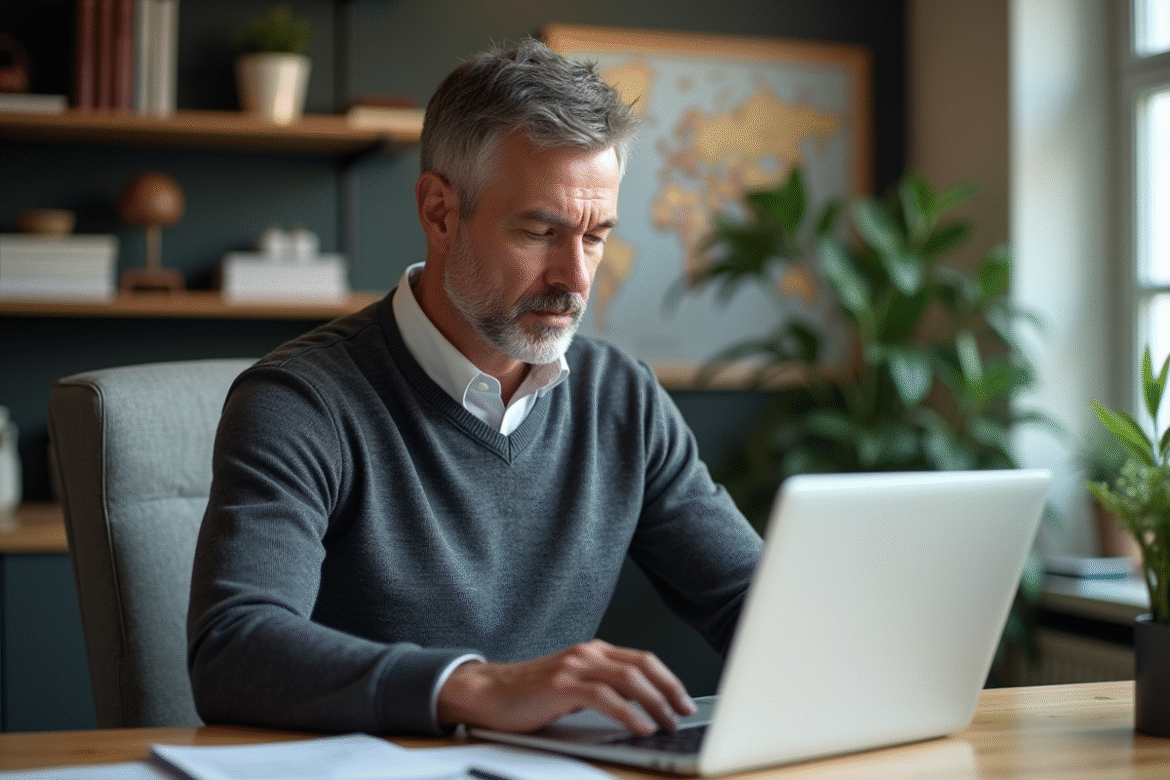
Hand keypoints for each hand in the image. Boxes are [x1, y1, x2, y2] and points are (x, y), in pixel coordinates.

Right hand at [437, 639, 695, 734]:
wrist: (485, 693)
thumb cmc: (527, 696)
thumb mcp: (572, 689)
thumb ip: (601, 690)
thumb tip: (639, 709)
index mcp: (592, 652)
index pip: (642, 660)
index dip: (668, 679)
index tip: (683, 701)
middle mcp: (586, 653)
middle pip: (642, 665)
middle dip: (670, 689)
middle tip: (685, 712)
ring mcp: (574, 667)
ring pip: (629, 679)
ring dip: (655, 703)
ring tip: (668, 723)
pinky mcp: (561, 685)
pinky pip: (605, 698)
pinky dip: (629, 714)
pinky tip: (641, 727)